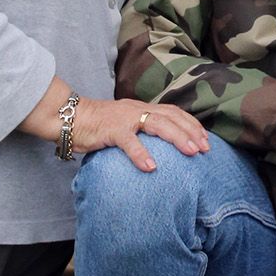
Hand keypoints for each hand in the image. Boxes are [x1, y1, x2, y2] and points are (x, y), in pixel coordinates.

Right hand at [73, 96, 209, 172]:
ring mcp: (125, 118)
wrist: (70, 117)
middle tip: (205, 148)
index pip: (173, 112)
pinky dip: (141, 154)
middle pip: (171, 117)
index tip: (206, 138)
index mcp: (142, 108)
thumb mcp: (125, 124)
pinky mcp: (111, 130)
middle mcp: (138, 110)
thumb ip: (141, 131)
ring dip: (177, 137)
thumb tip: (159, 149)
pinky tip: (151, 167)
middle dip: (191, 131)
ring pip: (157, 124)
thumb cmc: (97, 125)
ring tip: (191, 152)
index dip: (191, 124)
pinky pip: (129, 141)